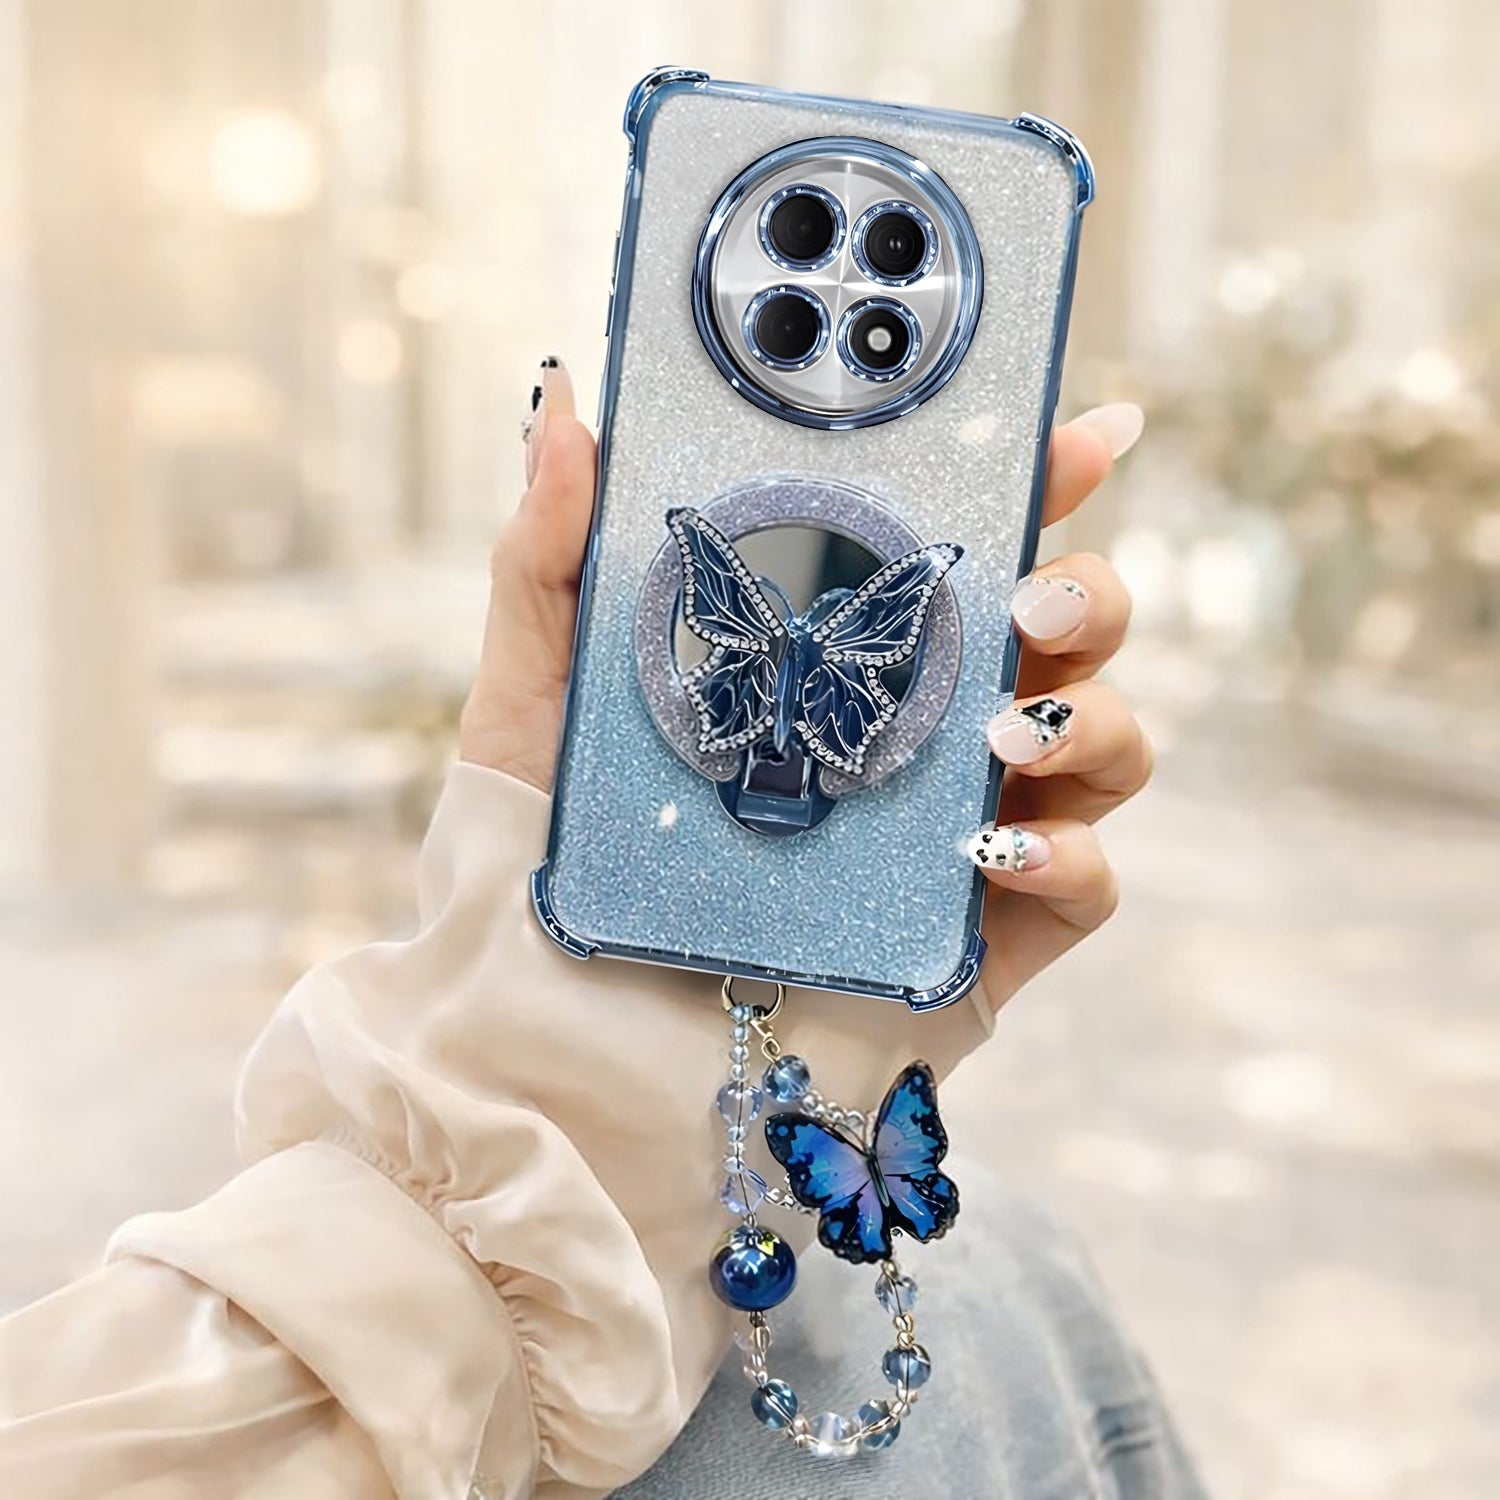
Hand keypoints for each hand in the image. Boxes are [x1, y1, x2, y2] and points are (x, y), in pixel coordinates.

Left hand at [460, 358, 1149, 1013]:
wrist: (574, 1028)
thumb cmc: (566, 854)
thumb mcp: (542, 691)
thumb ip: (550, 552)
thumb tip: (562, 405)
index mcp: (851, 655)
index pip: (971, 549)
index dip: (1042, 482)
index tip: (1076, 433)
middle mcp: (926, 731)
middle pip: (1071, 634)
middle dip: (1091, 590)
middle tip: (1030, 591)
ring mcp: (967, 830)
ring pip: (1106, 743)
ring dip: (1089, 716)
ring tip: (1001, 728)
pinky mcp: (987, 936)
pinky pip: (1088, 882)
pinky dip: (1069, 853)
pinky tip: (989, 846)